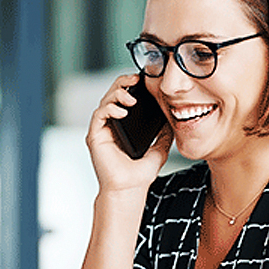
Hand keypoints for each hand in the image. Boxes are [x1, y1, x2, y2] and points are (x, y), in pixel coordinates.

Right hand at [86, 74, 173, 192]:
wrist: (129, 190)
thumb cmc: (139, 175)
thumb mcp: (159, 149)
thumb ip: (164, 133)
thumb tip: (173, 119)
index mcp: (124, 126)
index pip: (125, 98)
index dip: (133, 86)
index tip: (145, 80)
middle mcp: (111, 125)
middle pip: (113, 94)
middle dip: (124, 83)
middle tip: (137, 78)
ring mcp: (102, 130)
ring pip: (105, 101)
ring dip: (117, 94)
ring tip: (131, 97)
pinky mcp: (95, 136)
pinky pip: (99, 114)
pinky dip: (109, 108)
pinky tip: (121, 110)